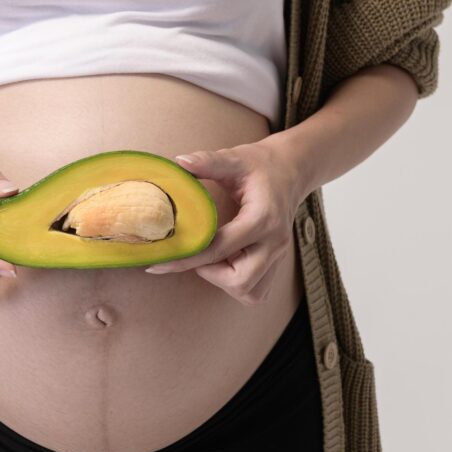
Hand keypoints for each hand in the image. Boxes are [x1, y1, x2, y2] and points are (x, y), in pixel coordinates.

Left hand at [144, 141, 307, 305]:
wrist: (291, 170)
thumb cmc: (260, 165)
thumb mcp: (235, 158)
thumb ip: (208, 162)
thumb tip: (179, 162)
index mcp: (263, 218)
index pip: (220, 248)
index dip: (187, 257)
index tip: (160, 262)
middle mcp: (274, 243)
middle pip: (239, 281)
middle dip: (209, 273)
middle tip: (195, 253)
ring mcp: (278, 256)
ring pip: (250, 292)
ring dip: (224, 281)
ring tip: (211, 258)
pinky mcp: (275, 264)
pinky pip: (256, 291)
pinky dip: (237, 284)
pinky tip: (225, 263)